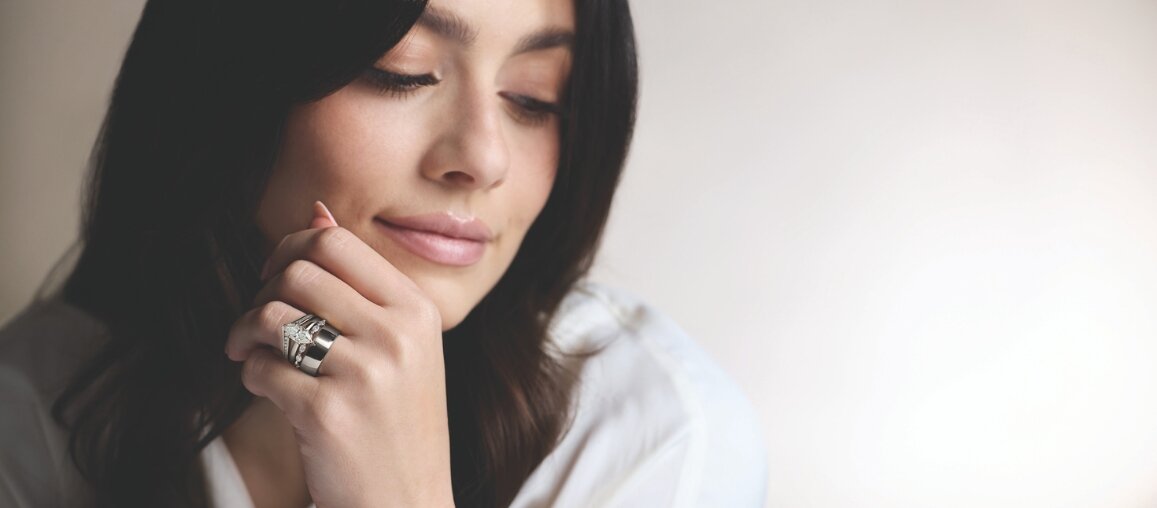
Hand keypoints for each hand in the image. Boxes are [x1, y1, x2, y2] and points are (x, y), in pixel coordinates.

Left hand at [225, 201, 454, 507]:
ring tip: (250, 355)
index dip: (290, 249)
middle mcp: (398, 335)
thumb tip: (317, 208)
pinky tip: (269, 393)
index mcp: (417, 311)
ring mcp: (366, 374)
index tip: (274, 277)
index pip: (337, 242)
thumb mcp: (400, 345)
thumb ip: (361, 281)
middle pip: (298, 271)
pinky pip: (260, 370)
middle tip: (257, 325)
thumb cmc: (396, 422)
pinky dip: (250, 377)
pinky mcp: (328, 414)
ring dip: (245, 334)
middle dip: (261, 292)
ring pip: (272, 316)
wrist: (407, 502)